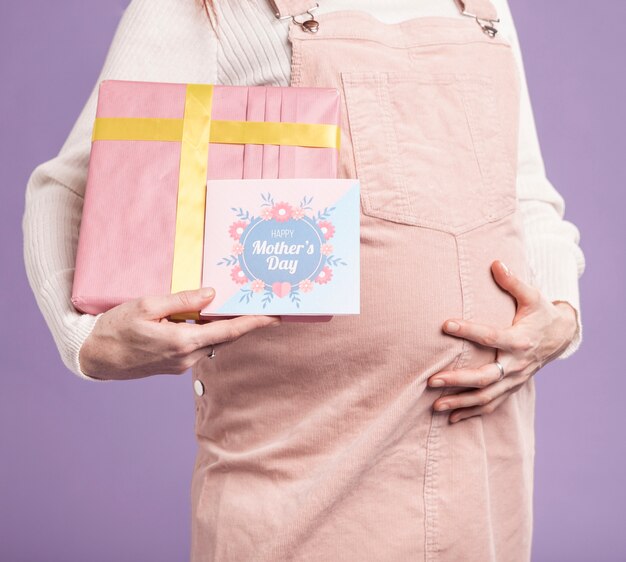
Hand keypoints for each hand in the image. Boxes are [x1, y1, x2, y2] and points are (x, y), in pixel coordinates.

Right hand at [79, 287, 280, 380]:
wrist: (95, 358)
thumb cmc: (115, 329)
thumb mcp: (146, 306)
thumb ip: (182, 301)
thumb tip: (211, 294)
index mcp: (182, 341)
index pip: (229, 332)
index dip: (255, 323)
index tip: (276, 317)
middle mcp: (187, 357)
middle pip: (225, 337)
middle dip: (245, 323)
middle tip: (262, 306)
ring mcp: (181, 364)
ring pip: (212, 342)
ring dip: (225, 327)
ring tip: (236, 308)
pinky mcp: (174, 365)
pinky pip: (199, 345)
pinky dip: (207, 332)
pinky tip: (206, 318)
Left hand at [428, 260, 577, 423]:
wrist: (560, 337)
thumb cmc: (540, 314)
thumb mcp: (531, 296)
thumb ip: (512, 281)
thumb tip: (495, 262)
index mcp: (519, 340)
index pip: (490, 336)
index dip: (469, 330)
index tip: (446, 324)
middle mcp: (516, 364)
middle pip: (486, 377)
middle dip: (459, 381)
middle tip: (432, 380)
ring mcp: (514, 380)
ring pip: (486, 397)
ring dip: (460, 403)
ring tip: (435, 405)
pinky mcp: (512, 388)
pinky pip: (492, 405)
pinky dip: (472, 413)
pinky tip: (451, 419)